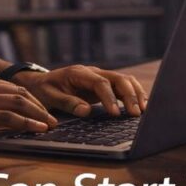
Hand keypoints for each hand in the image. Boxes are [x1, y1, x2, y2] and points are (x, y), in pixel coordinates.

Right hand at [0, 74, 56, 133]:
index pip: (11, 86)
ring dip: (39, 114)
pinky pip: (9, 116)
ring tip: (50, 124)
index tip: (39, 109)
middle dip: (39, 106)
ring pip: (19, 102)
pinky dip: (27, 122)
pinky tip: (37, 129)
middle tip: (51, 118)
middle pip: (20, 92)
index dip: (29, 98)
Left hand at [13, 65, 148, 117]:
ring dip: (135, 94)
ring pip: (125, 80)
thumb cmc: (45, 90)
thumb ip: (67, 103)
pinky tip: (141, 107)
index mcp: (79, 73)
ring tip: (143, 111)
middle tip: (136, 114)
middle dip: (129, 95)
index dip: (110, 98)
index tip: (115, 114)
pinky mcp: (104, 84)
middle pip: (118, 78)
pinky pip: (123, 86)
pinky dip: (134, 95)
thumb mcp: (50, 97)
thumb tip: (86, 111)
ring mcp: (100, 77)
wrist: (41, 82)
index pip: (100, 82)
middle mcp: (93, 72)